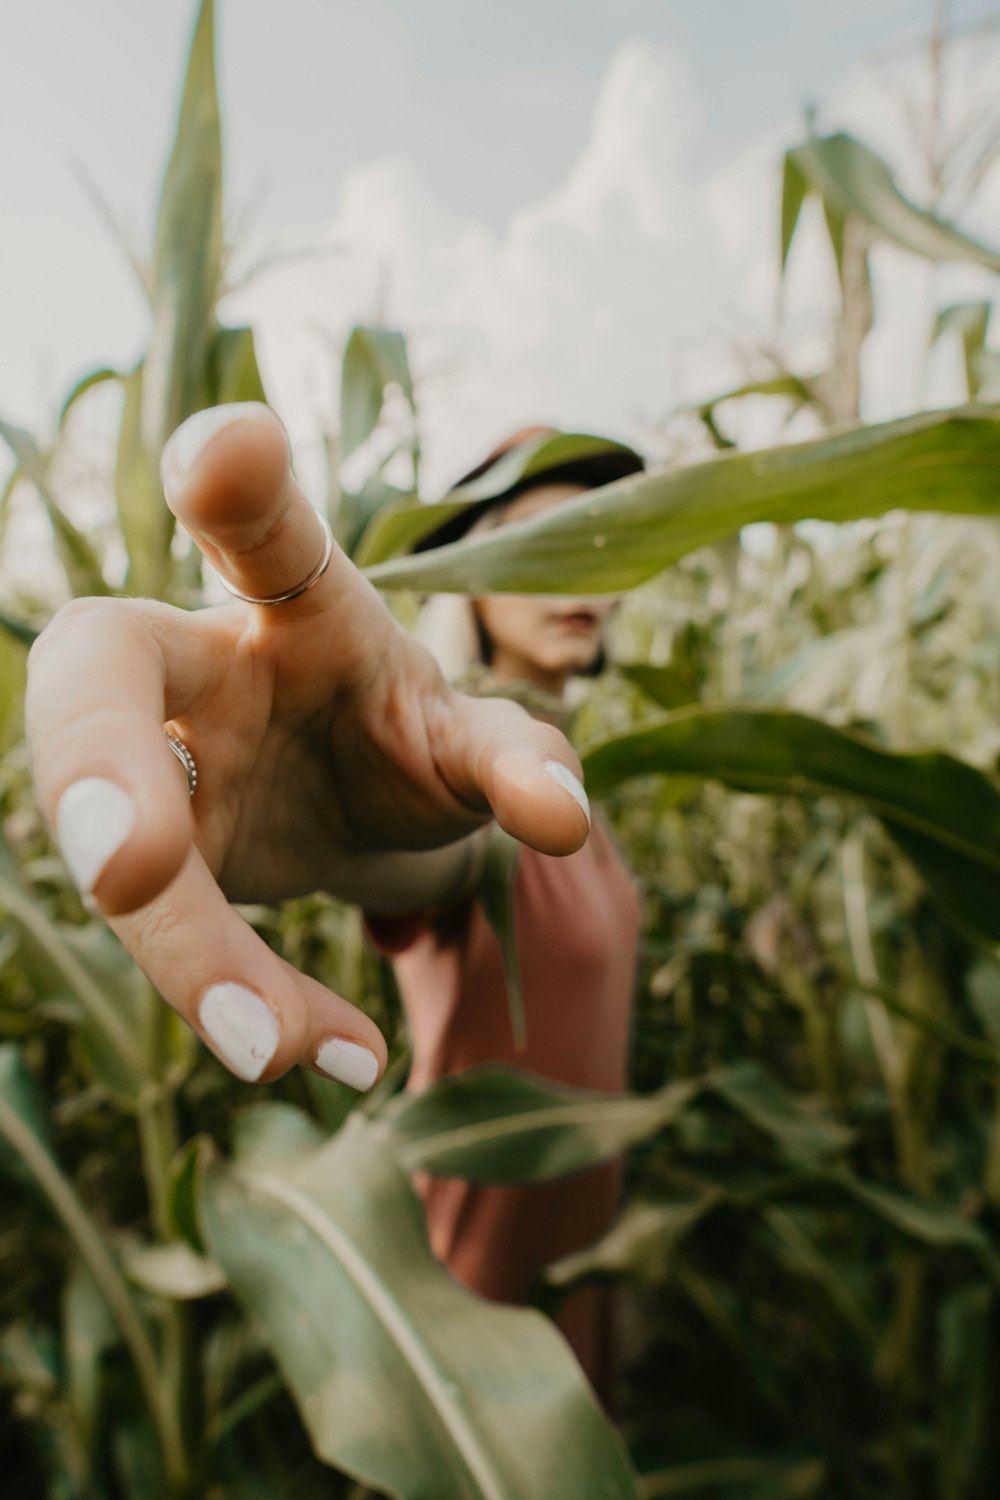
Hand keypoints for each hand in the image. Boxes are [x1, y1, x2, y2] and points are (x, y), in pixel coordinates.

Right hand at [25, 404, 591, 1088]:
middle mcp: (196, 670)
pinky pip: (162, 937)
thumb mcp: (475, 737)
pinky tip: (332, 1057)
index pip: (261, 531)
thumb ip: (515, 757)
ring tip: (283, 1049)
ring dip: (183, 951)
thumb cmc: (414, 737)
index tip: (231, 447)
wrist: (359, 807)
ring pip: (118, 840)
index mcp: (298, 602)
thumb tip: (564, 816)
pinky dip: (231, 1003)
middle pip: (96, 677)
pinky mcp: (152, 867)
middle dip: (97, 766)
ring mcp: (156, 769)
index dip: (233, 482)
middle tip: (126, 871)